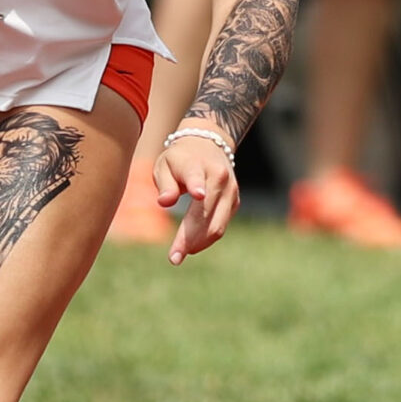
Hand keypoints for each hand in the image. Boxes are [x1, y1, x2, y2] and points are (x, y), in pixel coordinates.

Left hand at [155, 129, 239, 265]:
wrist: (207, 144)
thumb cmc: (180, 159)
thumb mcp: (165, 164)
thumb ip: (165, 183)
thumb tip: (165, 202)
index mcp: (198, 165)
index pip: (196, 177)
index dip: (197, 185)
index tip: (197, 194)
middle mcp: (219, 177)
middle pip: (206, 213)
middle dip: (190, 238)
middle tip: (174, 257)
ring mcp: (231, 190)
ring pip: (217, 224)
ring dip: (199, 243)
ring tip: (181, 254)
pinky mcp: (235, 201)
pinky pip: (221, 225)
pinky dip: (207, 237)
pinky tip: (192, 244)